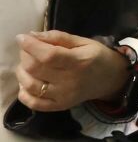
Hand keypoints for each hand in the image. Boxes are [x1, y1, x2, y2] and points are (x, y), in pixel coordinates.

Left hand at [15, 32, 130, 111]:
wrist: (112, 79)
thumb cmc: (98, 57)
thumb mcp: (83, 41)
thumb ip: (58, 37)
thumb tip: (32, 35)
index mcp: (79, 62)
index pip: (48, 55)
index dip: (30, 45)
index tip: (22, 38)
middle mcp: (70, 81)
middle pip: (35, 69)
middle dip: (25, 55)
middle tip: (27, 49)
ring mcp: (64, 96)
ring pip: (31, 85)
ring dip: (22, 72)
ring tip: (27, 65)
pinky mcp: (59, 106)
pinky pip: (34, 103)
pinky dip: (24, 94)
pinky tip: (27, 83)